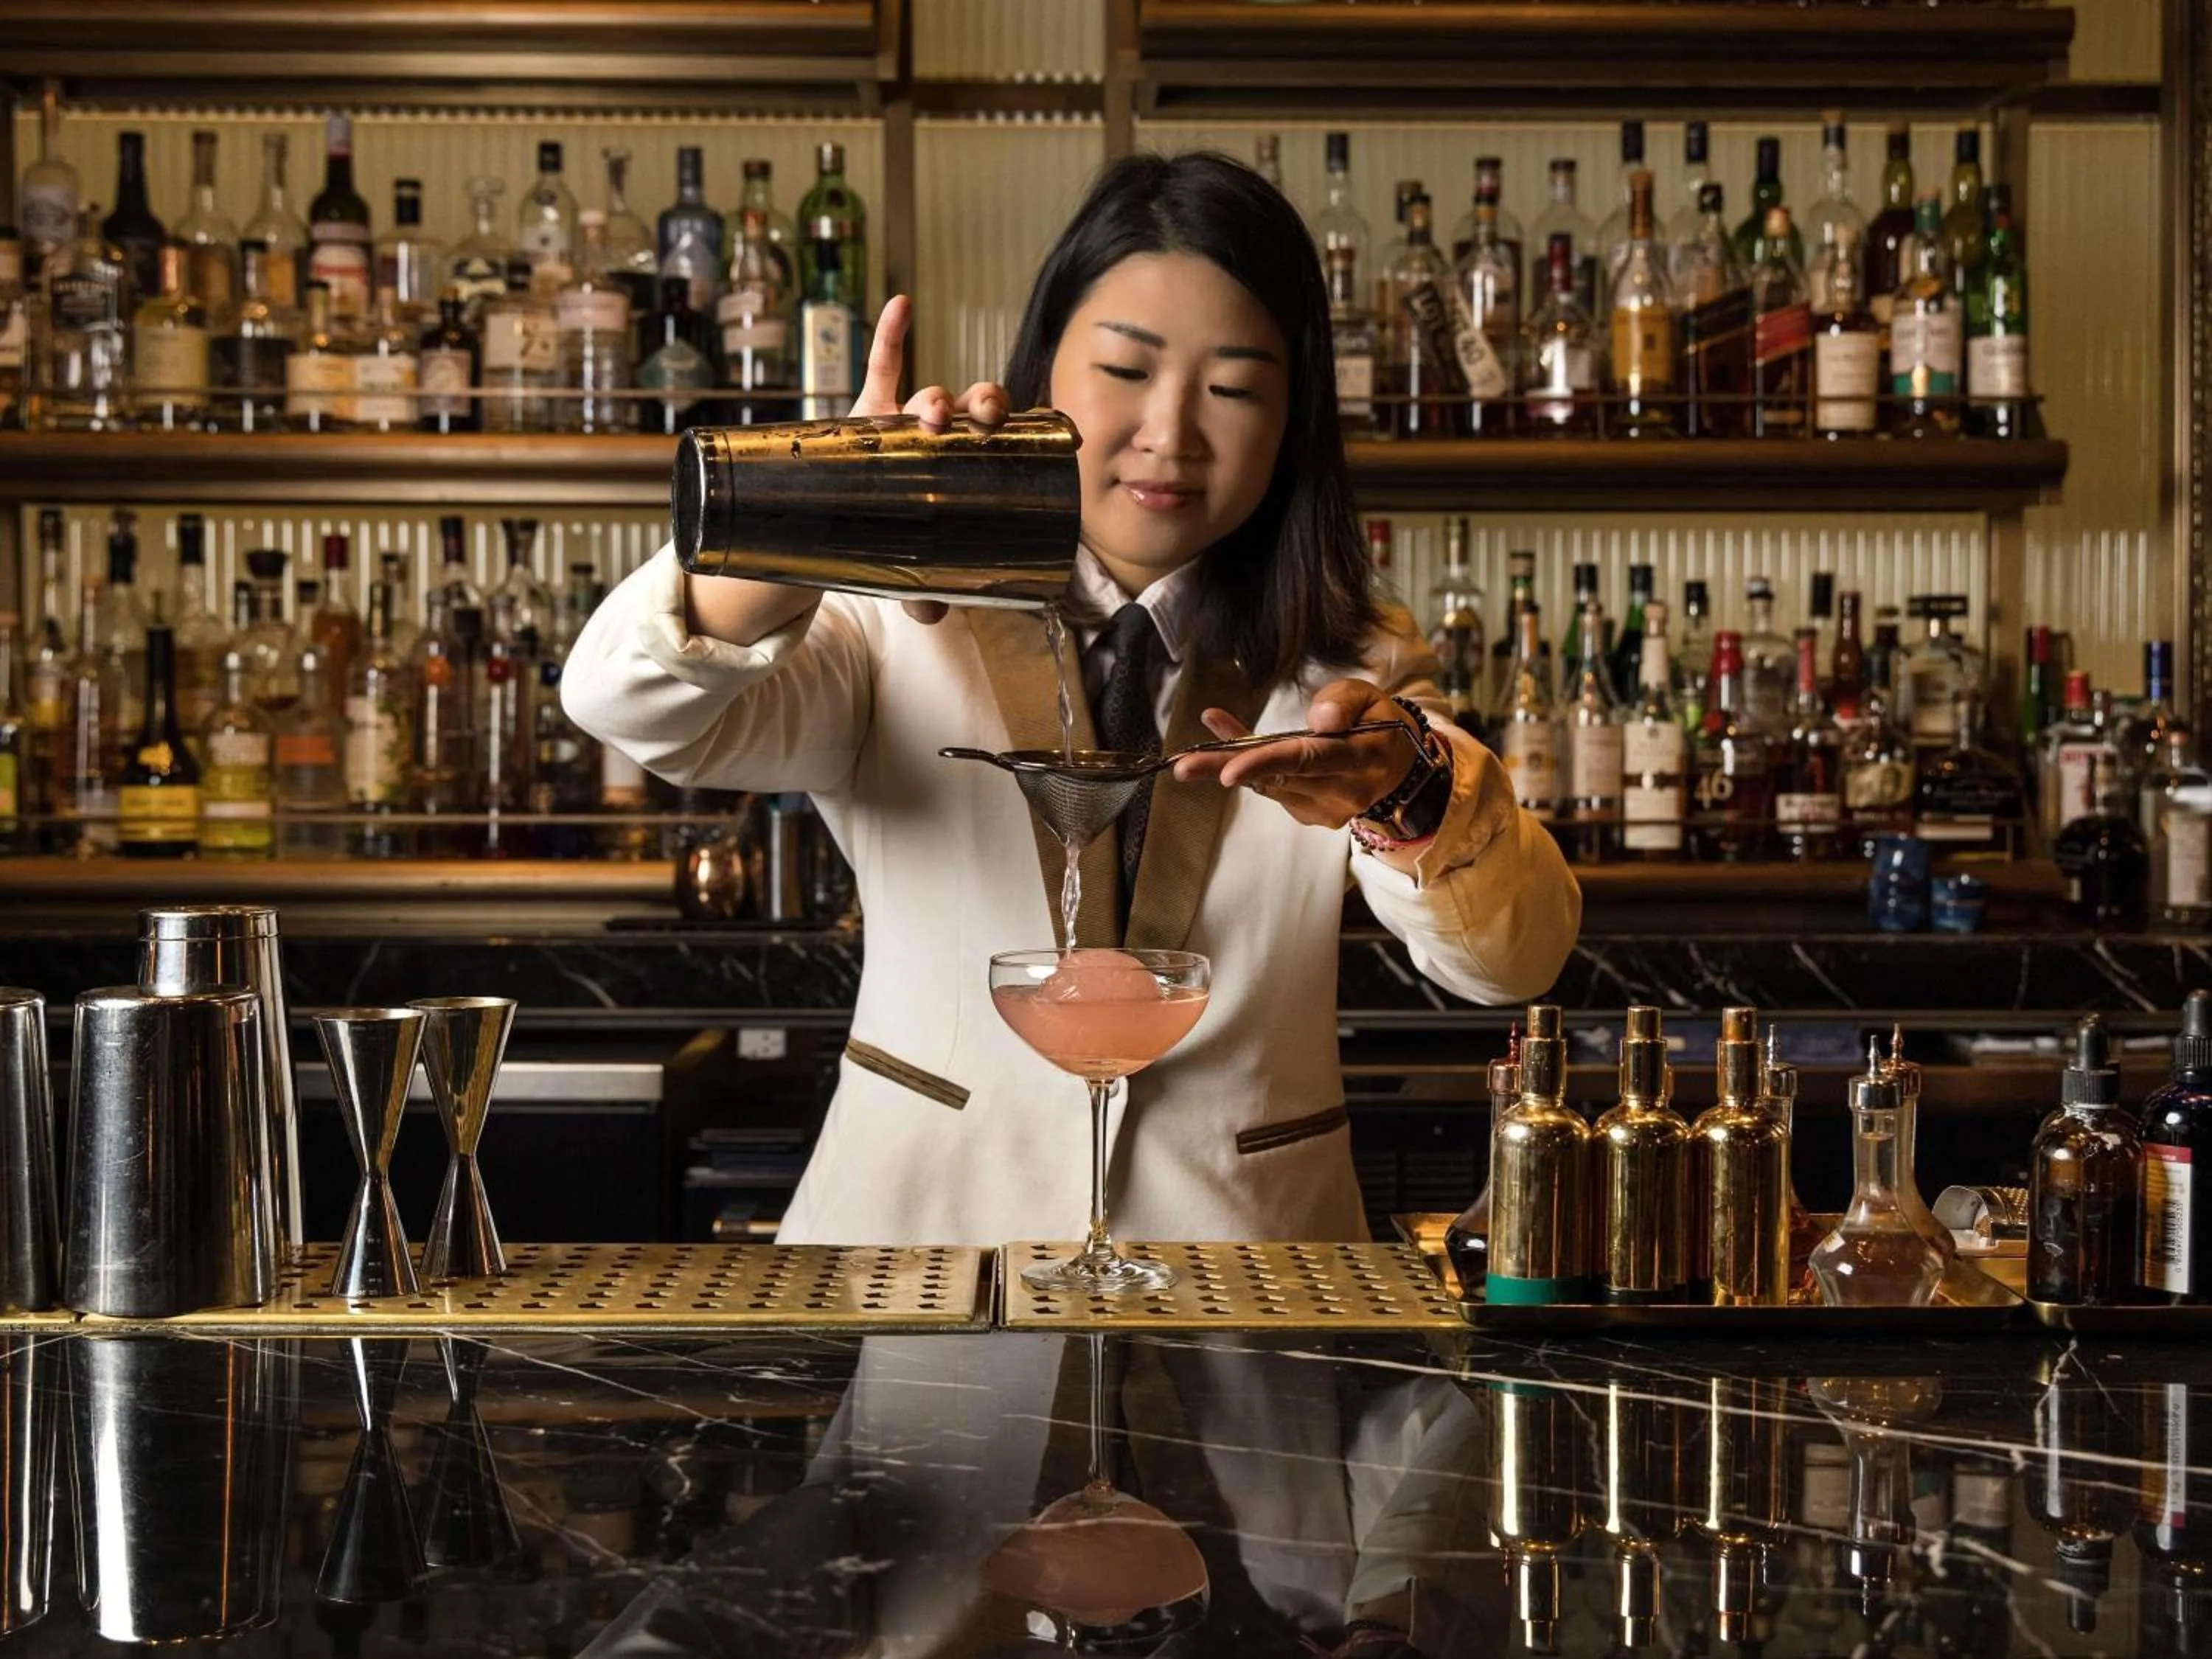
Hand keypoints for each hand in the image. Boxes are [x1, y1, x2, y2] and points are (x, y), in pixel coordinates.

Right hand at [851, 295, 1013, 626]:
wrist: (838, 520)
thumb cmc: (892, 533)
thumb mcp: (909, 569)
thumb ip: (923, 592)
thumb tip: (934, 616)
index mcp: (966, 463)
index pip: (999, 437)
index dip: (1014, 425)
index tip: (1020, 429)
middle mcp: (944, 434)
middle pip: (974, 407)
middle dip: (985, 403)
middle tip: (986, 420)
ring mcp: (905, 418)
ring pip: (928, 393)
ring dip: (937, 393)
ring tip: (933, 411)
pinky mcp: (866, 411)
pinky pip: (880, 364)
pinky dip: (891, 334)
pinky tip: (903, 305)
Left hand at [1171, 680, 1426, 829]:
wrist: (1398, 770)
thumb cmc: (1378, 723)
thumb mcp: (1370, 698)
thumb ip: (1343, 702)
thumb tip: (1319, 720)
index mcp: (1359, 757)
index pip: (1309, 760)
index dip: (1266, 764)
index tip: (1229, 771)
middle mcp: (1341, 791)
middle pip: (1276, 777)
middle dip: (1225, 769)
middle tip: (1181, 767)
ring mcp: (1323, 810)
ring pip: (1267, 784)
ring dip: (1228, 766)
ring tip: (1191, 757)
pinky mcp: (1308, 816)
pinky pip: (1269, 789)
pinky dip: (1247, 770)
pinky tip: (1229, 754)